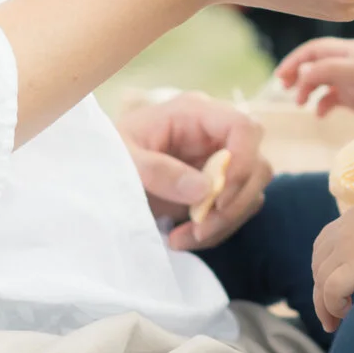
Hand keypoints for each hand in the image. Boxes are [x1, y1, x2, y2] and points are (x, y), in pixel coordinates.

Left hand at [112, 92, 270, 250]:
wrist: (96, 173)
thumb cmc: (107, 153)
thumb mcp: (123, 158)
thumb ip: (158, 170)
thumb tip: (204, 190)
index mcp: (195, 114)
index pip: (244, 127)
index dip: (243, 162)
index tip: (217, 198)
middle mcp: (214, 135)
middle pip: (257, 164)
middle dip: (234, 202)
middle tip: (200, 228)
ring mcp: (217, 162)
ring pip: (251, 191)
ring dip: (225, 221)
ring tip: (184, 238)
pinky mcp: (215, 188)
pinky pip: (235, 210)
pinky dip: (217, 230)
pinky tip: (183, 238)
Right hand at [275, 37, 353, 118]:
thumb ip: (328, 69)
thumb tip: (302, 72)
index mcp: (350, 50)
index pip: (315, 49)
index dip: (296, 60)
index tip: (280, 77)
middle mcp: (351, 63)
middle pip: (316, 63)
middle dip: (299, 74)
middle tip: (285, 89)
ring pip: (322, 81)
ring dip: (308, 90)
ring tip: (301, 103)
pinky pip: (333, 99)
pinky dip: (322, 105)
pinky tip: (320, 114)